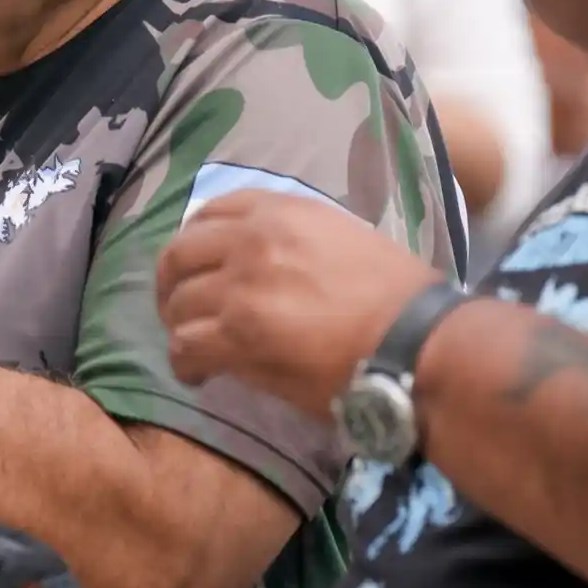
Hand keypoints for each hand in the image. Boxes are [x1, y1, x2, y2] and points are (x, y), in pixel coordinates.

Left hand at [157, 191, 439, 415]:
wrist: (416, 341)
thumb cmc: (394, 297)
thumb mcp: (340, 240)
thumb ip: (290, 243)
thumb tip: (255, 269)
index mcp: (281, 212)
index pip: (210, 212)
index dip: (194, 242)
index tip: (197, 266)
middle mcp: (252, 239)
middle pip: (180, 254)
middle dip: (171, 284)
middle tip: (178, 310)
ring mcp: (241, 286)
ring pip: (179, 303)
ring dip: (180, 327)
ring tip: (193, 349)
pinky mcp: (239, 334)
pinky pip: (186, 346)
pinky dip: (185, 363)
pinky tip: (198, 375)